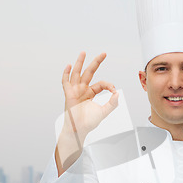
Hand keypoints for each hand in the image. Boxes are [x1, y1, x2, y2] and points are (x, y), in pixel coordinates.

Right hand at [55, 51, 118, 175]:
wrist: (79, 130)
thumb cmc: (89, 122)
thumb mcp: (104, 112)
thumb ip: (112, 103)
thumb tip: (117, 94)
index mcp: (91, 93)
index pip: (101, 84)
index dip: (109, 85)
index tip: (113, 91)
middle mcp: (83, 89)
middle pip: (90, 73)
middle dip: (96, 63)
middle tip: (104, 54)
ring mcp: (75, 91)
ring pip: (78, 73)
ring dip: (80, 63)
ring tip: (84, 53)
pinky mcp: (69, 94)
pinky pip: (66, 82)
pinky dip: (66, 74)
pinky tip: (68, 66)